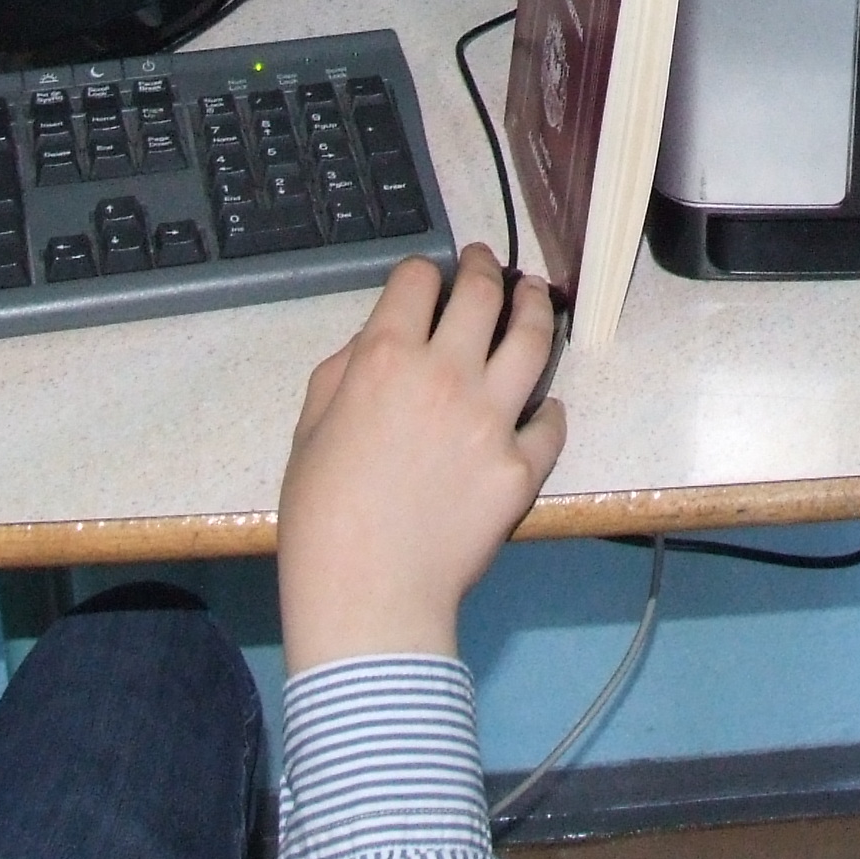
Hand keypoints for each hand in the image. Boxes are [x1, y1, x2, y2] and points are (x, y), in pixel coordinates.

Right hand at [278, 246, 565, 668]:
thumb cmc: (322, 519)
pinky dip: (548, 410)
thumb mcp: (309, 431)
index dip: (421, 272)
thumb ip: (343, 372)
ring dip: (536, 308)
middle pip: (483, 293)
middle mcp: (447, 374)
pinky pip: (551, 423)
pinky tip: (542, 407)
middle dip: (487, 267)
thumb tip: (376, 341)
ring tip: (536, 297)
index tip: (428, 276)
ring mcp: (494, 418)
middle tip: (489, 263)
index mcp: (386, 360)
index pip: (416, 280)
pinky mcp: (522, 465)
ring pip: (534, 339)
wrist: (369, 595)